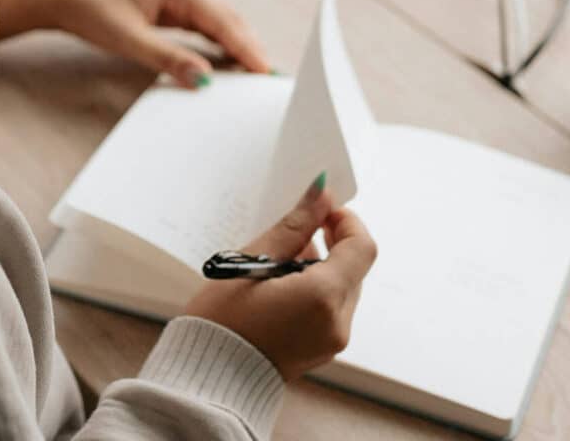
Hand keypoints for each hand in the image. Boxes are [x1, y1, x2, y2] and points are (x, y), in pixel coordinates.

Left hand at [0, 0, 270, 87]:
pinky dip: (219, 46)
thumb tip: (204, 79)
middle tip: (272, 80)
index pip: (222, 20)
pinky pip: (204, 27)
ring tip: (258, 77)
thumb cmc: (90, 10)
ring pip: (218, 24)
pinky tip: (229, 65)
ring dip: (237, 48)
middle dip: (250, 49)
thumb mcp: (128, 39)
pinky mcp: (171, 8)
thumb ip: (168, 58)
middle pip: (228, 20)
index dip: (248, 48)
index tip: (268, 72)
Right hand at [184, 179, 377, 380]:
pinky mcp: (321, 350)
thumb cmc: (223, 317)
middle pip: (353, 267)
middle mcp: (337, 322)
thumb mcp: (253, 260)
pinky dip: (315, 289)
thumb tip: (321, 194)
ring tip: (277, 260)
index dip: (346, 221)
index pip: (361, 247)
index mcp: (323, 297)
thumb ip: (294, 226)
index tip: (320, 210)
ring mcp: (332, 340)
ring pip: (342, 287)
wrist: (208, 375)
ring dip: (320, 266)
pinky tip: (280, 284)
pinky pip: (331, 308)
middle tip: (297, 229)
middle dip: (330, 242)